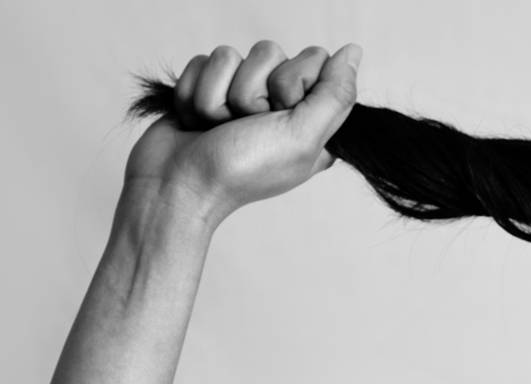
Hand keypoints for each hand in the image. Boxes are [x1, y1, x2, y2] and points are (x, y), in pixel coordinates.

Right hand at [123, 41, 361, 220]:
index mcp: (311, 118)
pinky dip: (195, 92)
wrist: (177, 184)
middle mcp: (279, 105)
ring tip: (218, 127)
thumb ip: (335, 94)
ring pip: (231, 55)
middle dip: (250, 90)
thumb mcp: (302, 136)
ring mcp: (241, 97)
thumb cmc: (241, 170)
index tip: (281, 112)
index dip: (292, 81)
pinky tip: (197, 122)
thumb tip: (353, 51)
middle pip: (271, 52)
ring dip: (218, 95)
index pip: (315, 59)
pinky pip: (203, 61)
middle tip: (245, 125)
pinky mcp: (208, 90)